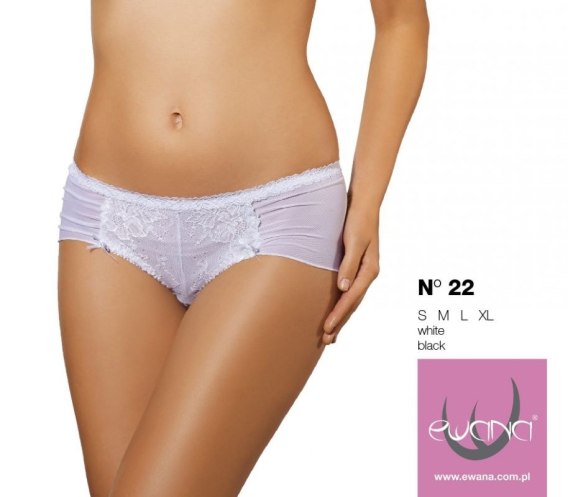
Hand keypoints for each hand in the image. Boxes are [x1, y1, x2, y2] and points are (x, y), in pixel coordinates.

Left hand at [323, 201, 379, 344]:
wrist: (363, 204)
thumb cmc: (358, 220)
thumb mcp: (354, 240)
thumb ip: (349, 264)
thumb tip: (343, 288)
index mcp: (370, 270)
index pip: (352, 298)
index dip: (339, 314)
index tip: (326, 328)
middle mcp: (368, 273)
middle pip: (353, 304)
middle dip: (340, 322)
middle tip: (327, 340)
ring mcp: (363, 272)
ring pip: (352, 300)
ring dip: (341, 316)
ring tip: (330, 334)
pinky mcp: (356, 267)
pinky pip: (349, 291)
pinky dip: (342, 304)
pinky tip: (335, 310)